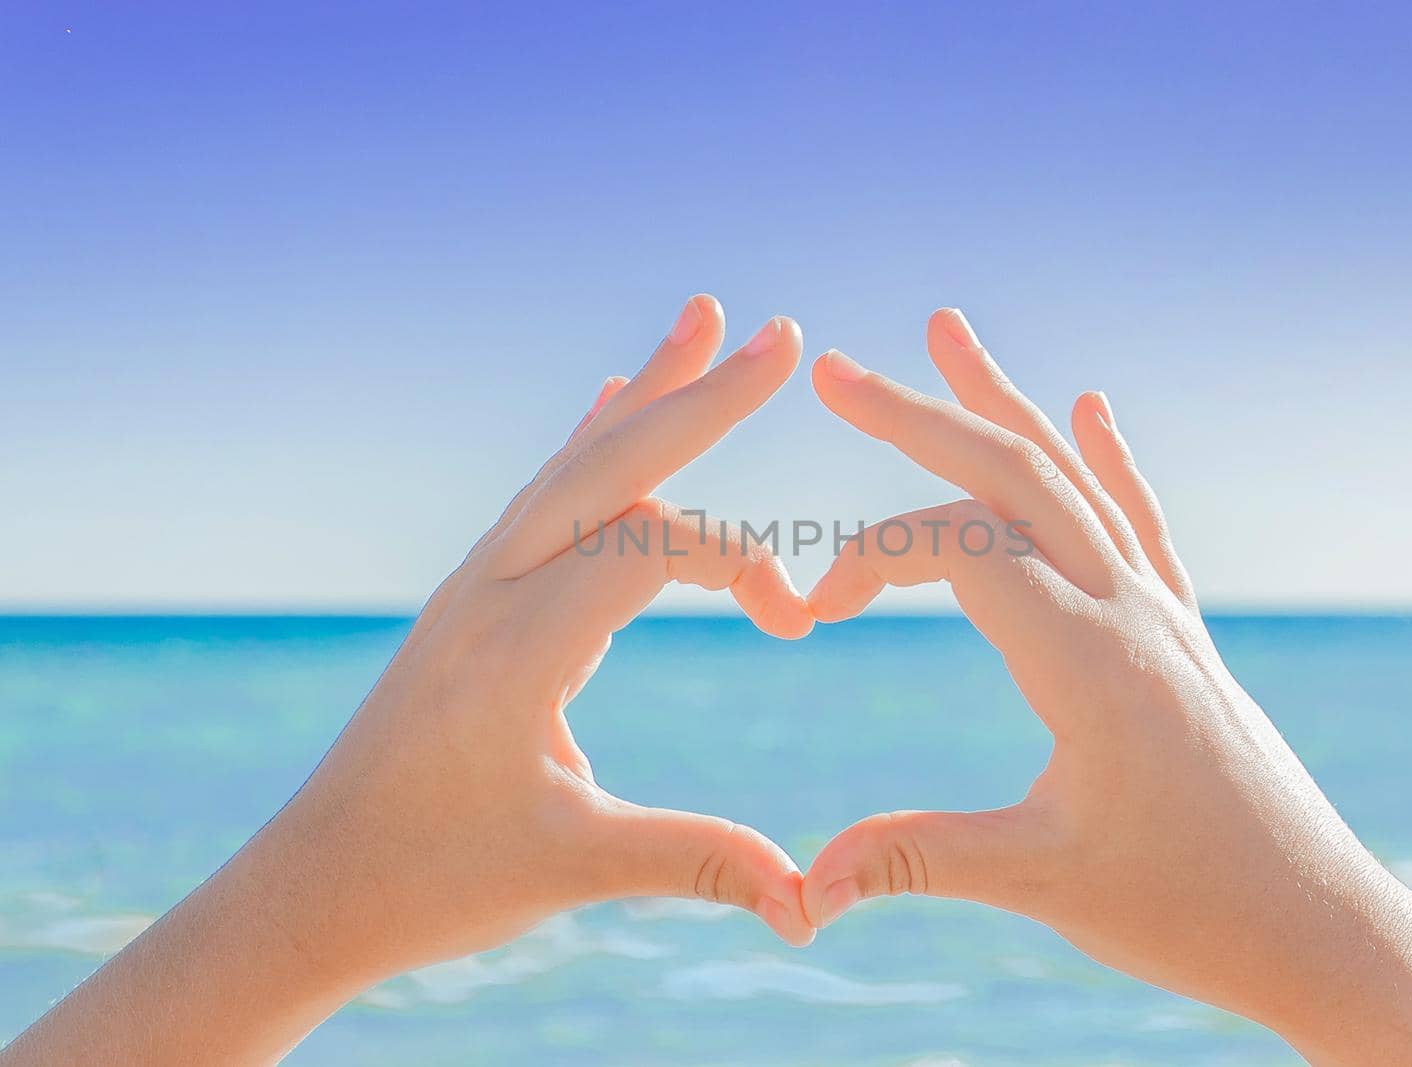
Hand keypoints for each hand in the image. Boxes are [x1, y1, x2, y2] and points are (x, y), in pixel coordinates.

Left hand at [298, 297, 814, 967]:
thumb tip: (812, 901)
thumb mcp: (572, 868)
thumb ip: (696, 862)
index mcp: (517, 648)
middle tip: (782, 336)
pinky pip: (541, 497)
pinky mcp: (470, 600)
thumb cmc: (434, 879)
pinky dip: (591, 443)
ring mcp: (473, 587)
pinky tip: (611, 400)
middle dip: (701, 398)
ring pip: (572, 467)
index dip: (743, 565)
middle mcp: (490, 593)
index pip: (652, 548)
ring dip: (646, 398)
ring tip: (699, 323)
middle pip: (609, 466)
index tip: (797, 623)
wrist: (314, 887)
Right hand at [800, 309, 1411, 1065]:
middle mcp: (1129, 611)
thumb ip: (917, 861)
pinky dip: (1105, 459)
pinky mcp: (1182, 637)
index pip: (960, 547)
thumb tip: (801, 888)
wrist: (1318, 928)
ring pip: (1074, 480)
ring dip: (1003, 405)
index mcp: (1088, 658)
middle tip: (833, 374)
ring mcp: (1163, 615)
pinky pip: (1138, 524)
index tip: (810, 608)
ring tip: (948, 332)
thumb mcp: (1041, 881)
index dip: (870, 558)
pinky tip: (1092, 409)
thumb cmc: (1188, 909)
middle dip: (918, 416)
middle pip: (1014, 476)